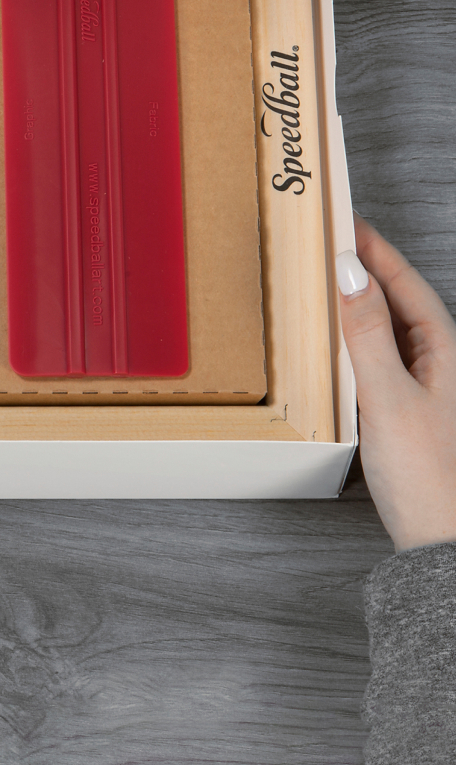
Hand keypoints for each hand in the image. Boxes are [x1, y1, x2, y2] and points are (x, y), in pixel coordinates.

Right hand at [338, 215, 455, 550]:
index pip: (403, 279)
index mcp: (443, 349)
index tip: (341, 216)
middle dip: (363, 266)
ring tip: (320, 280)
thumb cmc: (429, 478)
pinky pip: (377, 357)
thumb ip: (366, 332)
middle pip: (396, 298)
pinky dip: (351, 339)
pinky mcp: (405, 411)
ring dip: (355, 302)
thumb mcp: (390, 397)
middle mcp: (438, 363)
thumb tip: (348, 270)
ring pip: (386, 327)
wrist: (442, 547)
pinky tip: (330, 344)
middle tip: (324, 239)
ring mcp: (423, 388)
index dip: (373, 246)